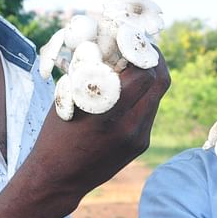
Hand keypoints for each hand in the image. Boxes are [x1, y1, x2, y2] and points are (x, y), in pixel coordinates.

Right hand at [33, 51, 171, 194]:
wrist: (59, 179)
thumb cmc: (56, 134)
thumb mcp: (71, 100)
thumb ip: (95, 75)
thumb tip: (110, 47)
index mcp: (110, 111)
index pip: (145, 72)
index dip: (142, 51)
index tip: (132, 39)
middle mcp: (131, 126)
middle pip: (160, 82)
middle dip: (154, 60)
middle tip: (142, 47)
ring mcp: (139, 137)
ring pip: (157, 96)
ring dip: (149, 77)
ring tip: (133, 66)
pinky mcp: (141, 144)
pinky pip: (149, 111)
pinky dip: (143, 95)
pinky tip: (128, 90)